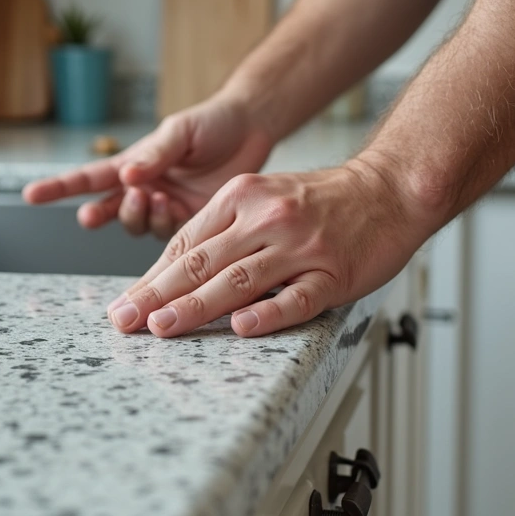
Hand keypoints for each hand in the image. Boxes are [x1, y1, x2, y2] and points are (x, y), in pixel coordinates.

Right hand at [22, 94, 274, 238]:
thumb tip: (127, 176)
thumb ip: (154, 155)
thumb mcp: (179, 131)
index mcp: (133, 164)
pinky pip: (169, 235)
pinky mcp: (193, 222)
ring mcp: (166, 207)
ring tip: (153, 197)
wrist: (252, 130)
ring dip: (137, 216)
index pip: (88, 178)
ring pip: (136, 226)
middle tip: (99, 211)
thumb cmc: (212, 123)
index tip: (31, 194)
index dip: (59, 187)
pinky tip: (172, 205)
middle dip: (101, 213)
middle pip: (108, 209)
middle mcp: (144, 189)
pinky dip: (165, 224)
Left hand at [104, 159, 433, 337]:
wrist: (390, 188)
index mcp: (242, 197)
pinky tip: (242, 327)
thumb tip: (173, 274)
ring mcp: (300, 247)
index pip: (185, 243)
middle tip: (125, 321)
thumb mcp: (264, 197)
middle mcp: (267, 218)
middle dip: (156, 295)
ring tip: (163, 327)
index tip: (124, 304)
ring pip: (238, 280)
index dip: (150, 277)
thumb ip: (223, 232)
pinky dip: (268, 314)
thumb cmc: (323, 201)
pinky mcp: (333, 273)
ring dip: (196, 306)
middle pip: (201, 262)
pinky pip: (296, 298)